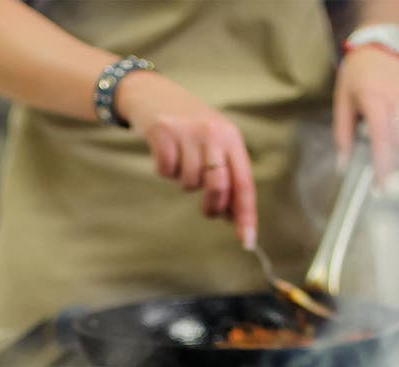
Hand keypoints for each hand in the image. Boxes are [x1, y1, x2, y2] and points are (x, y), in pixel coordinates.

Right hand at [114, 71, 257, 248]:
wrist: (151, 92)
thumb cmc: (187, 126)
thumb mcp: (213, 143)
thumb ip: (225, 176)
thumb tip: (231, 216)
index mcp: (232, 138)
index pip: (244, 183)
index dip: (246, 215)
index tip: (247, 241)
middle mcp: (214, 133)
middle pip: (219, 187)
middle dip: (212, 207)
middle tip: (206, 209)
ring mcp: (188, 131)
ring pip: (189, 182)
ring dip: (183, 181)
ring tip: (180, 161)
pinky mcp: (163, 131)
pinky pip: (166, 171)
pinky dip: (164, 170)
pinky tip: (165, 154)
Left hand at [333, 46, 398, 186]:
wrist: (384, 45)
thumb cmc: (360, 73)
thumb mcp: (342, 101)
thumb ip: (342, 135)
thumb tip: (342, 166)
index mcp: (375, 99)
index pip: (383, 140)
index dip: (383, 167)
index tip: (382, 187)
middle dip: (393, 159)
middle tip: (382, 161)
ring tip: (389, 138)